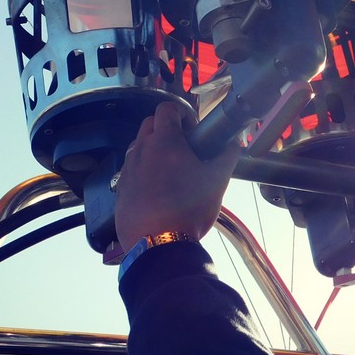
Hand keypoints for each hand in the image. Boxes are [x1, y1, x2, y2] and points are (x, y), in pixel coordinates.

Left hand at [114, 101, 241, 251]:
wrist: (159, 245)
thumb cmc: (188, 209)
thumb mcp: (216, 181)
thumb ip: (227, 157)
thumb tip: (234, 145)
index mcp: (165, 141)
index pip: (167, 108)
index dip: (182, 114)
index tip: (193, 130)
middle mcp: (141, 150)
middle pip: (149, 124)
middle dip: (165, 128)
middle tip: (183, 146)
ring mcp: (127, 170)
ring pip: (137, 146)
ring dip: (152, 149)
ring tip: (170, 169)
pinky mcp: (120, 189)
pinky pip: (130, 170)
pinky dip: (142, 171)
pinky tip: (156, 189)